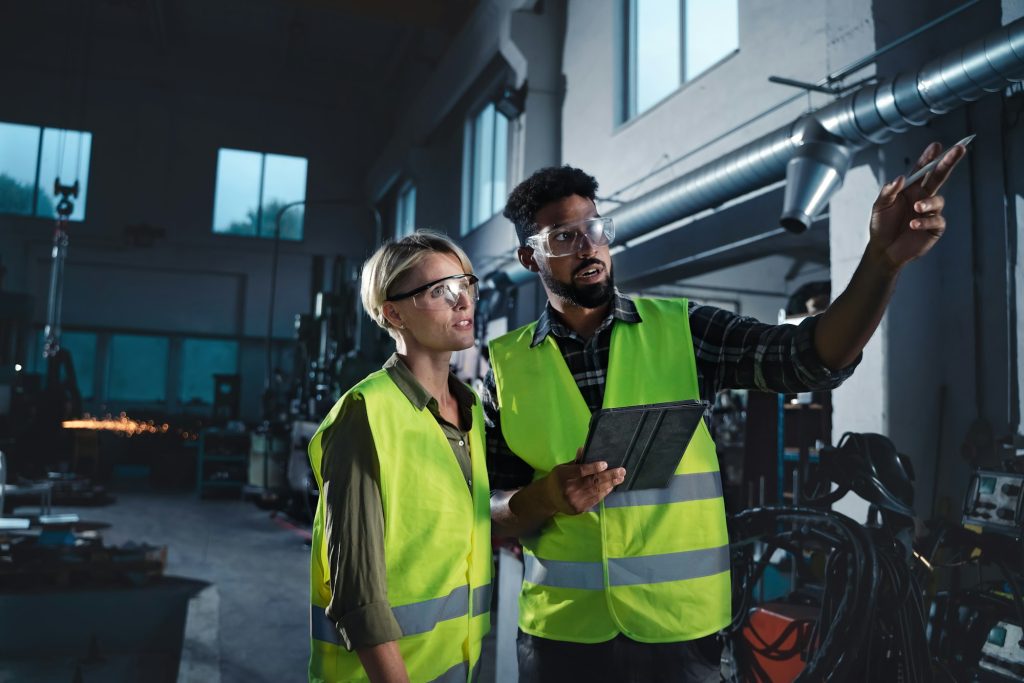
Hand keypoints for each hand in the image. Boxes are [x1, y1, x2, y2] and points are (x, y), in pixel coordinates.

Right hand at [542, 448, 625, 514]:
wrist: (548, 498)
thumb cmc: (557, 479)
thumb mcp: (563, 468)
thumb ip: (575, 461)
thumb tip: (584, 448)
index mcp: (563, 476)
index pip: (580, 471)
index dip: (593, 468)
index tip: (605, 464)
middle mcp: (569, 489)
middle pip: (592, 482)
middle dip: (609, 476)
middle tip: (621, 470)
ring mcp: (574, 501)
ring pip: (596, 491)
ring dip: (610, 484)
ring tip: (620, 478)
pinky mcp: (579, 509)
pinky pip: (595, 499)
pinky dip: (604, 492)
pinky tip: (611, 486)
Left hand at [868, 142, 966, 268]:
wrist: (883, 250)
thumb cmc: (881, 226)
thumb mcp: (879, 206)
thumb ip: (888, 191)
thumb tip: (901, 178)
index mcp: (910, 189)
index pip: (922, 170)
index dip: (929, 157)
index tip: (936, 146)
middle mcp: (923, 197)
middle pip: (939, 176)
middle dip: (949, 162)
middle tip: (959, 149)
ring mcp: (930, 212)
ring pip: (938, 200)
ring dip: (928, 202)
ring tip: (917, 207)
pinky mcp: (935, 227)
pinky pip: (937, 220)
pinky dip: (925, 220)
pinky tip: (913, 224)